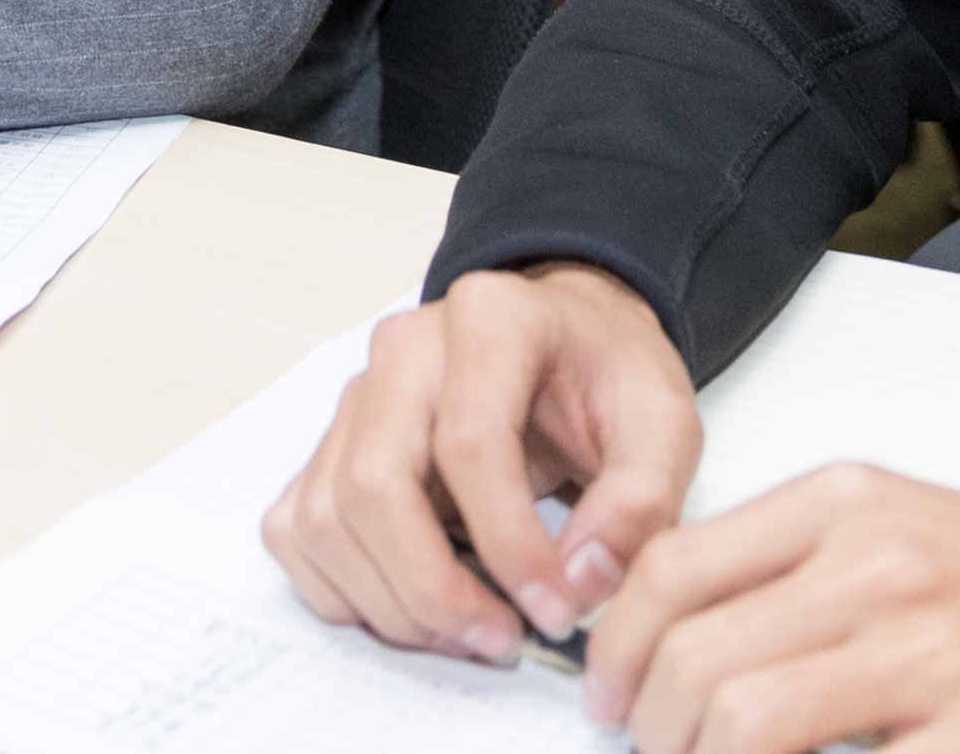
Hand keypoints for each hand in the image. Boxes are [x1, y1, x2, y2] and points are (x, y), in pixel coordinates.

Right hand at [266, 264, 700, 667]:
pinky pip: (296, 530)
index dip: (509, 545)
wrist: (565, 338)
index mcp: (489, 320)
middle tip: (503, 638)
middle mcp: (403, 350)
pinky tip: (415, 605)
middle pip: (373, 484)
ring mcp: (355, 397)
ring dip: (391, 601)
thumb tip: (581, 580)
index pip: (469, 443)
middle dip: (433, 588)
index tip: (555, 609)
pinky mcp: (330, 445)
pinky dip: (342, 589)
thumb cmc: (604, 374)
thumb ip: (640, 501)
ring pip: (326, 518)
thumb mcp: (663, 422)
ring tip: (469, 629)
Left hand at [575, 466, 959, 753]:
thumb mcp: (904, 536)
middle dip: (648, 732)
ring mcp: (931, 656)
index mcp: (850, 506)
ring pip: (741, 723)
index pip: (673, 568)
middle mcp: (881, 568)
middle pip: (695, 657)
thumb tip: (679, 639)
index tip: (608, 692)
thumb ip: (795, 574)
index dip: (617, 648)